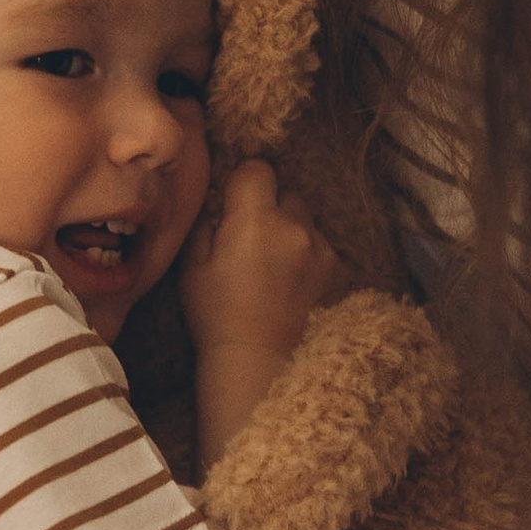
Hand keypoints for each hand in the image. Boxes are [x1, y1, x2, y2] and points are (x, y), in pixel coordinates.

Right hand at [176, 159, 347, 366]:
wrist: (257, 361)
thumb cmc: (216, 315)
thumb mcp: (192, 265)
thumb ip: (207, 222)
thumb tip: (218, 202)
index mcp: (255, 219)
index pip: (258, 168)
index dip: (244, 182)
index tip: (235, 204)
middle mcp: (294, 225)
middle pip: (286, 192)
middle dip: (270, 207)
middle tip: (252, 239)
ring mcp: (321, 247)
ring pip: (306, 220)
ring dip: (291, 231)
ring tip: (274, 266)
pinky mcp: (337, 270)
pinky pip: (322, 246)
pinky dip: (308, 255)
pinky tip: (292, 283)